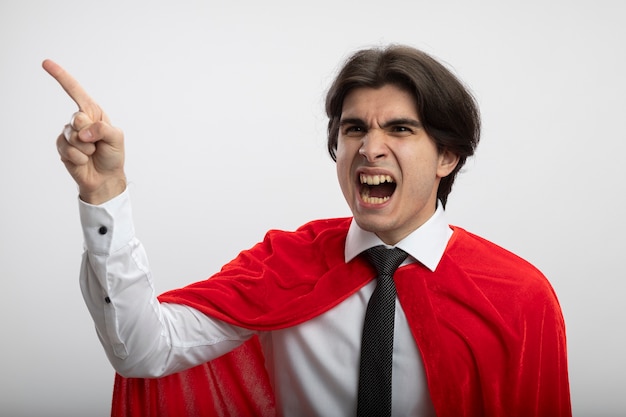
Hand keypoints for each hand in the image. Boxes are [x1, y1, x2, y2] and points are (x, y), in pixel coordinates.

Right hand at [43, 59, 125, 204]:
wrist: (105, 177)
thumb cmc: (113, 155)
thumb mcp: (117, 138)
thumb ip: (103, 129)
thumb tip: (83, 131)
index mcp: (93, 113)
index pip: (76, 91)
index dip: (61, 76)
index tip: (46, 63)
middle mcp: (79, 121)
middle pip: (77, 119)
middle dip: (89, 133)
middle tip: (97, 143)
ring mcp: (69, 134)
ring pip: (72, 136)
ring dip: (86, 148)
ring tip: (92, 152)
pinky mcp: (62, 147)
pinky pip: (67, 149)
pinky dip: (79, 157)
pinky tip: (83, 160)